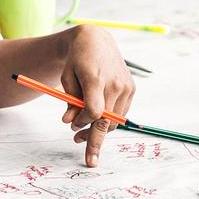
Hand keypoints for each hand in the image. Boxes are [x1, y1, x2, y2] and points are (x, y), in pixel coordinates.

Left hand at [58, 25, 134, 166]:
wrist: (96, 41)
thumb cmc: (77, 60)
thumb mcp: (66, 78)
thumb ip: (69, 101)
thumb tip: (70, 123)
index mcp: (95, 79)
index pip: (93, 112)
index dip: (83, 124)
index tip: (73, 129)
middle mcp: (115, 83)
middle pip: (107, 121)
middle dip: (95, 141)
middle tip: (88, 158)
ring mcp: (126, 86)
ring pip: (115, 120)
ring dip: (101, 131)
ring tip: (83, 135)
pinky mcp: (131, 88)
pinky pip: (121, 113)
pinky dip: (110, 121)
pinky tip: (98, 120)